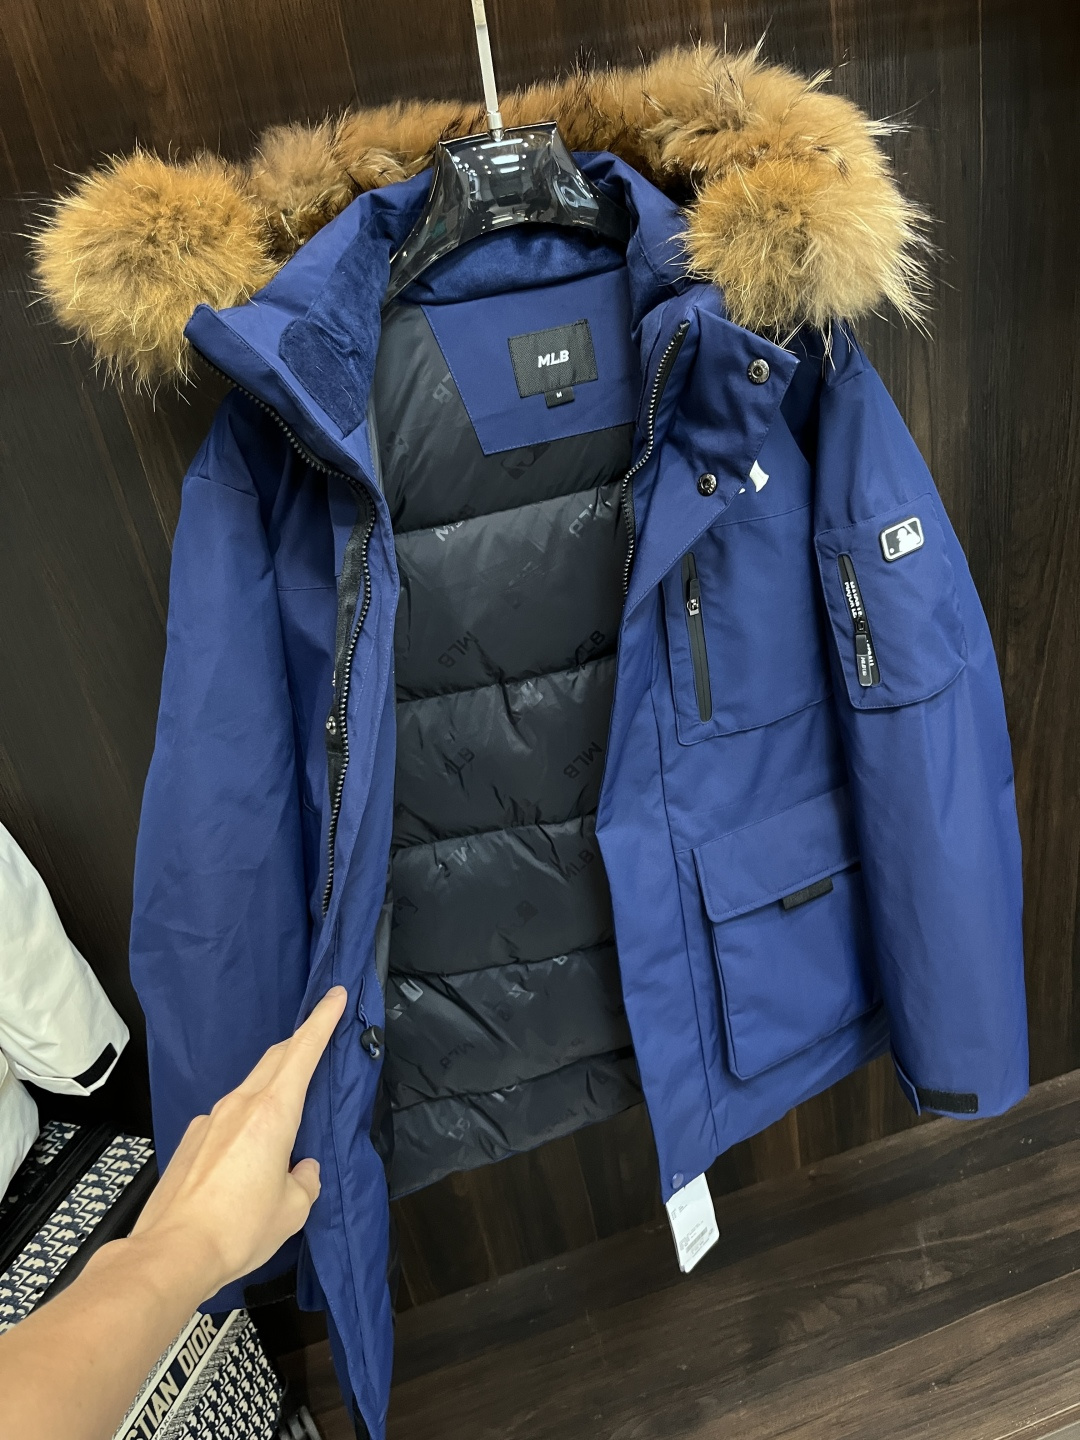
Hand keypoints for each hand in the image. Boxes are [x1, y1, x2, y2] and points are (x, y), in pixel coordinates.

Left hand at [131, 986, 347, 1298]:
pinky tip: (251, 1150)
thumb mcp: (293, 1209)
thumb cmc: (237, 1229)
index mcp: (272, 1113)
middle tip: (320, 1030)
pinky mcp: (191, 1141)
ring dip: (273, 1084)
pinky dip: (248, 1119)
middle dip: (300, 1041)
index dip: (322, 1020)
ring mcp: (210, 1121)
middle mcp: (238, 1106)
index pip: (302, 1051)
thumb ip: (305, 1180)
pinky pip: (228, 1117)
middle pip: (275, 1059)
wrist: (172, 1253)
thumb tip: (302, 1169)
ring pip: (250, 1087)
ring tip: (291, 1103)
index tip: (334, 995)